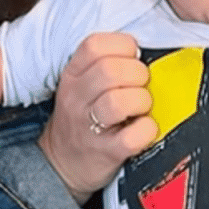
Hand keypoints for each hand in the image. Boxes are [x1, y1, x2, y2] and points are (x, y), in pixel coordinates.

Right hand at [38, 33, 156, 202]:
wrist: (61, 162)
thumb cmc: (81, 116)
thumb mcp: (81, 84)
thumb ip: (105, 64)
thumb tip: (145, 53)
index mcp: (72, 75)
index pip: (94, 45)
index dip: (122, 45)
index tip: (133, 56)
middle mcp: (76, 98)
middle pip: (110, 70)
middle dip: (138, 73)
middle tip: (141, 84)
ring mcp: (89, 127)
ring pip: (119, 102)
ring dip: (141, 100)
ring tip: (142, 107)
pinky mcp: (106, 152)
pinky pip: (133, 137)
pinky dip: (147, 130)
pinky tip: (145, 128)